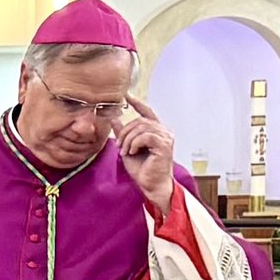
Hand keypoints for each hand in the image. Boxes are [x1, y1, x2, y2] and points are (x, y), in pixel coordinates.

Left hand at [116, 95, 174, 215]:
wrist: (151, 185)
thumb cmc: (142, 169)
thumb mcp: (127, 148)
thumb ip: (122, 133)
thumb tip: (114, 118)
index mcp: (156, 130)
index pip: (147, 112)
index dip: (137, 102)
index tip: (126, 95)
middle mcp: (164, 131)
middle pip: (140, 121)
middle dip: (125, 132)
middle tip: (119, 147)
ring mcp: (166, 137)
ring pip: (142, 128)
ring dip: (128, 140)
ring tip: (126, 151)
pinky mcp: (165, 144)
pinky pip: (145, 136)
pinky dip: (134, 143)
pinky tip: (132, 152)